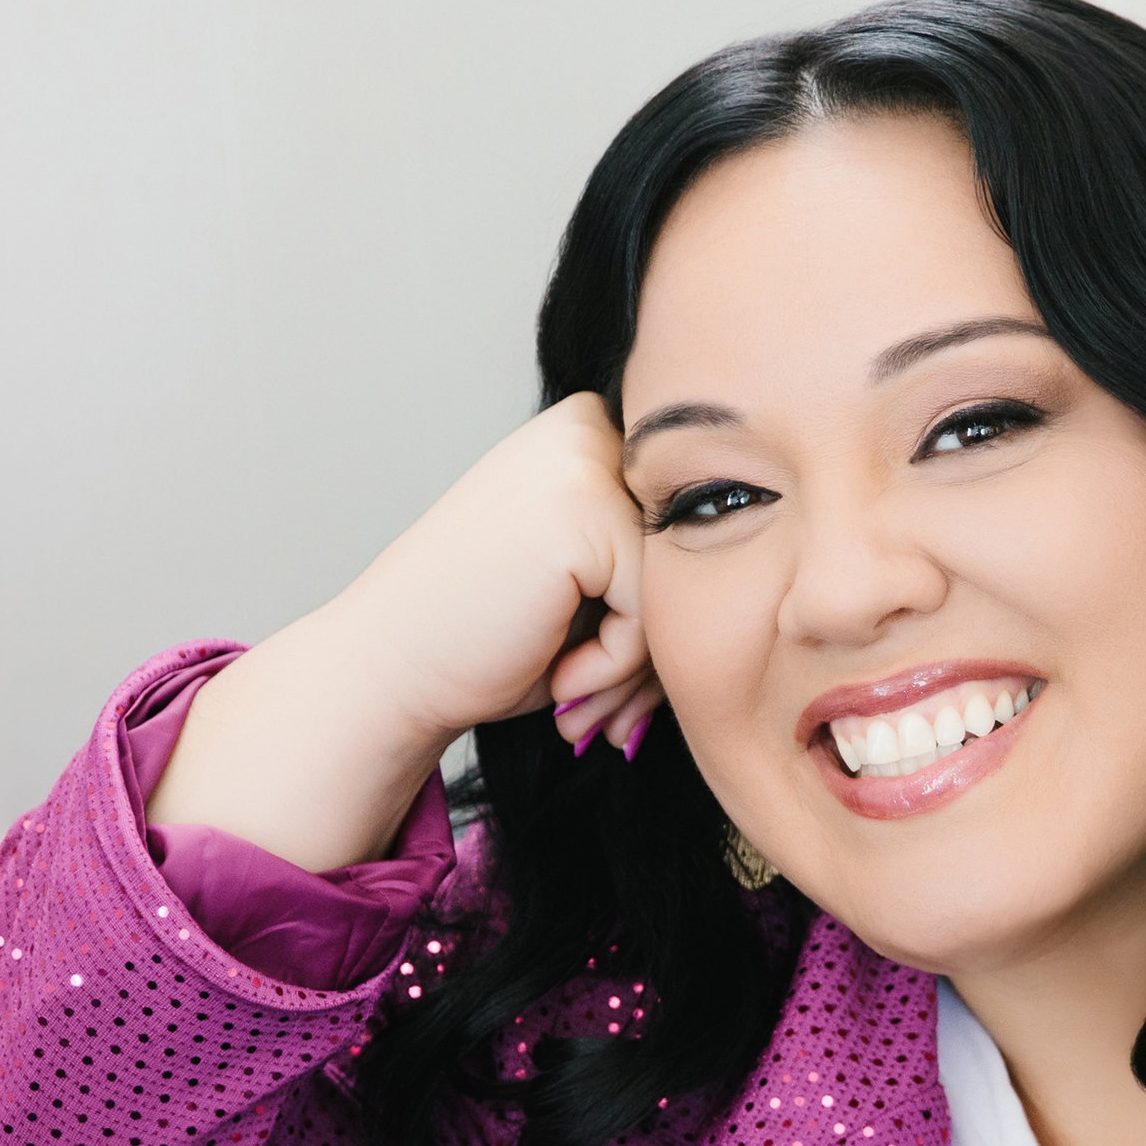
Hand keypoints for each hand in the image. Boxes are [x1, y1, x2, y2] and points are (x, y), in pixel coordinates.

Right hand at [146, 393, 661, 871]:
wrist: (387, 671)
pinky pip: (654, 608)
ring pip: (680, 584)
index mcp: (590, 436)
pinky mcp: (585, 509)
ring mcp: (583, 460)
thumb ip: (662, 582)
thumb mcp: (587, 598)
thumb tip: (758, 601)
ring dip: (638, 668)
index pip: (691, 532)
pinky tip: (555, 676)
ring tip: (575, 698)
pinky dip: (614, 663)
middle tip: (599, 714)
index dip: (661, 623)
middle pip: (693, 553)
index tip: (611, 686)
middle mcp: (588, 430)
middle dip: (659, 654)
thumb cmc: (482, 642)